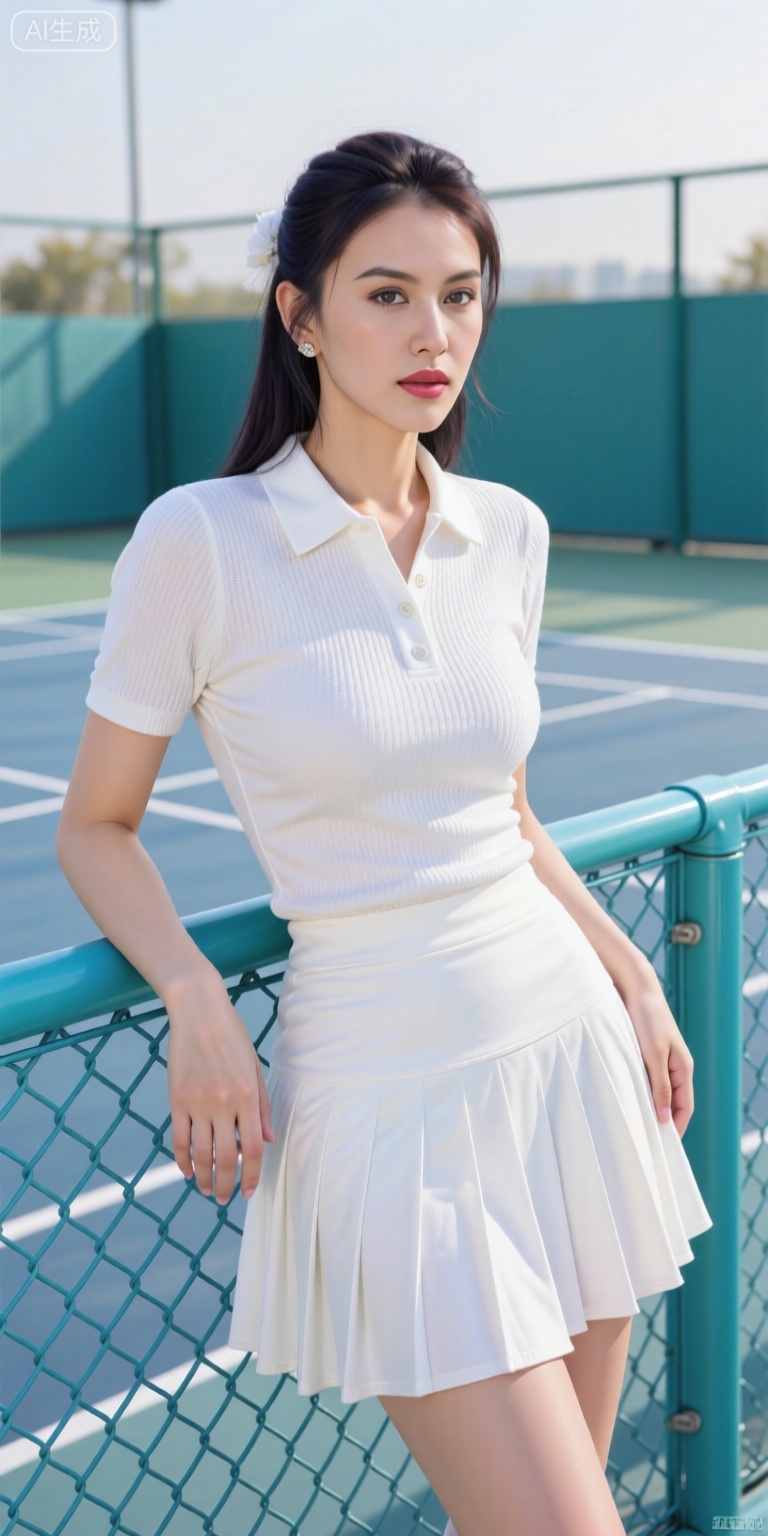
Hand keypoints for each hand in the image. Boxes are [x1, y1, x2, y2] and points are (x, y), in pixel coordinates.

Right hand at [165, 968, 276, 1202]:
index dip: (251, 1175)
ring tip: (207, 1189)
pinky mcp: (176, 1099)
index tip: (248, 1192)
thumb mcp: (254, 1068)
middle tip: (225, 1197)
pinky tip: (187, 1170)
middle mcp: (224, 1103)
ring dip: (203, 1178)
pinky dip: (181, 1160)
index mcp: (248, 1096)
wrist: (199, 1011)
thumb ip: (261, 1108)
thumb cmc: (231, 1036)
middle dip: (226, 1184)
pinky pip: (178, 1138)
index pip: (251, 1149)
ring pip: (200, 1154)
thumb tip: (267, 1141)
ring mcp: (198, 1102)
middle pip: (225, 1158)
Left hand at [618, 966, 694, 1137]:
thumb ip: (659, 1085)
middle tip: (647, 1141)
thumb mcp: (653, 1055)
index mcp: (683, 1068)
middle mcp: (675, 1067)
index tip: (664, 1146)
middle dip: (663, 1121)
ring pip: (658, 1092)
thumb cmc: (647, 1020)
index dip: (676, 1127)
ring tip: (636, 1126)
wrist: (636, 991)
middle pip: (673, 1102)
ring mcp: (661, 1061)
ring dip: (650, 1107)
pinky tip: (627, 1101)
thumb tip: (665, 1117)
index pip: (685, 1106)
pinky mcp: (647, 1055)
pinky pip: (647, 1080)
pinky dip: (640, 1093)